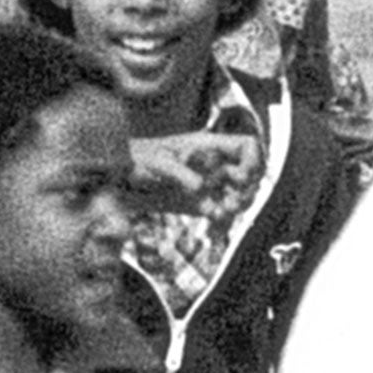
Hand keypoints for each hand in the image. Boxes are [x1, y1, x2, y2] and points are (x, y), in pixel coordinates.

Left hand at [128, 132, 261, 220]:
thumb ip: (180, 173)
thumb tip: (201, 188)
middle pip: (249, 174)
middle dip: (246, 190)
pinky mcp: (200, 202)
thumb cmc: (138, 160)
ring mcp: (209, 183)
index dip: (253, 160)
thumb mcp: (158, 163)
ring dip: (236, 205)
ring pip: (238, 194)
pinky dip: (222, 220)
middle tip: (231, 204)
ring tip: (221, 214)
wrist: (119, 179)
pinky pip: (221, 211)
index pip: (246, 146)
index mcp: (208, 145)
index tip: (242, 177)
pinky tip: (213, 226)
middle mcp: (213, 163)